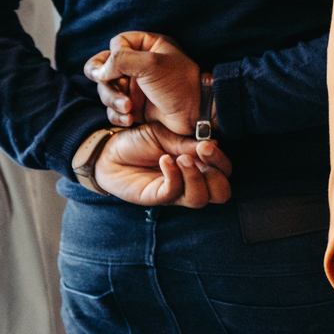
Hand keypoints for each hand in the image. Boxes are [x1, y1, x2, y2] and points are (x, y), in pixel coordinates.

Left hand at [77, 123, 232, 207]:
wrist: (108, 150)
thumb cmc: (137, 141)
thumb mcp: (164, 135)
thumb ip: (187, 143)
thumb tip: (212, 143)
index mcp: (198, 165)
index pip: (224, 172)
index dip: (221, 161)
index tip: (208, 145)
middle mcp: (191, 182)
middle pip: (221, 192)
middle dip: (216, 173)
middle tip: (201, 152)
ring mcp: (175, 192)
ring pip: (200, 199)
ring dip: (194, 177)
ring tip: (179, 158)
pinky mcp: (156, 198)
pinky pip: (174, 193)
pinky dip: (173, 175)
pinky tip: (163, 160)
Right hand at [85, 32, 204, 131]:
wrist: (195, 114)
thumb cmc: (178, 84)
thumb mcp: (150, 64)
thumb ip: (120, 60)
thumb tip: (99, 72)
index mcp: (147, 46)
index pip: (117, 43)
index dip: (115, 56)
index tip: (125, 70)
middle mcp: (138, 65)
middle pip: (104, 68)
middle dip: (106, 82)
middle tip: (116, 88)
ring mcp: (134, 86)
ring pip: (105, 90)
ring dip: (112, 100)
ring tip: (129, 108)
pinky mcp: (133, 106)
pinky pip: (113, 109)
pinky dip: (117, 115)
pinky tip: (130, 119)